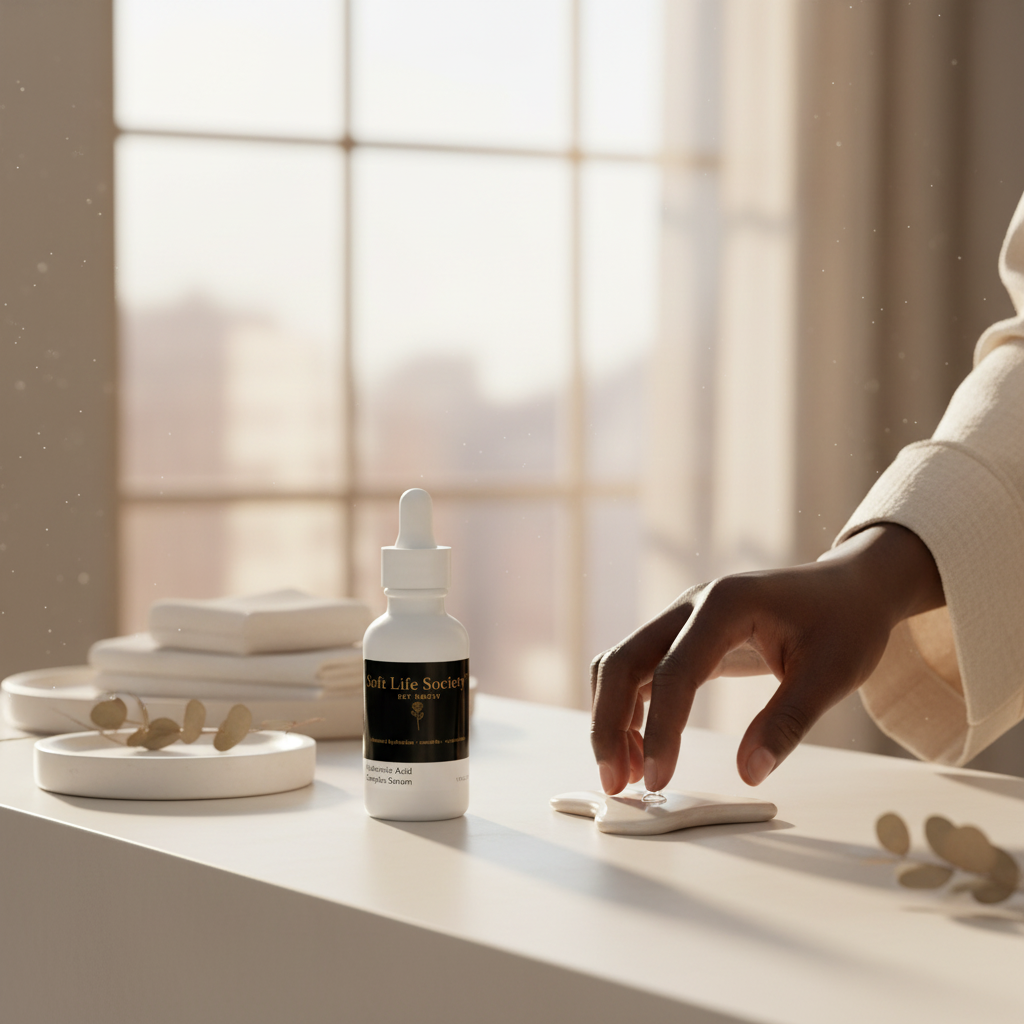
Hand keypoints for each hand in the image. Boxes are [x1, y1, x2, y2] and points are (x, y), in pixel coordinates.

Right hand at [590, 524, 944, 792]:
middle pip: (624, 662)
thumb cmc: (846, 623)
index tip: (658, 782)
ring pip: (621, 666)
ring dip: (612, 718)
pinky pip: (640, 671)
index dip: (661, 731)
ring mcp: (682, 619)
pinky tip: (642, 750)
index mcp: (725, 605)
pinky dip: (630, 710)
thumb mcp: (832, 674)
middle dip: (608, 724)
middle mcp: (690, 605)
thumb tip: (749, 774)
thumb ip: (787, 722)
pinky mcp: (684, 637)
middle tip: (614, 784)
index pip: (673, 672)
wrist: (851, 588)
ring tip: (625, 776)